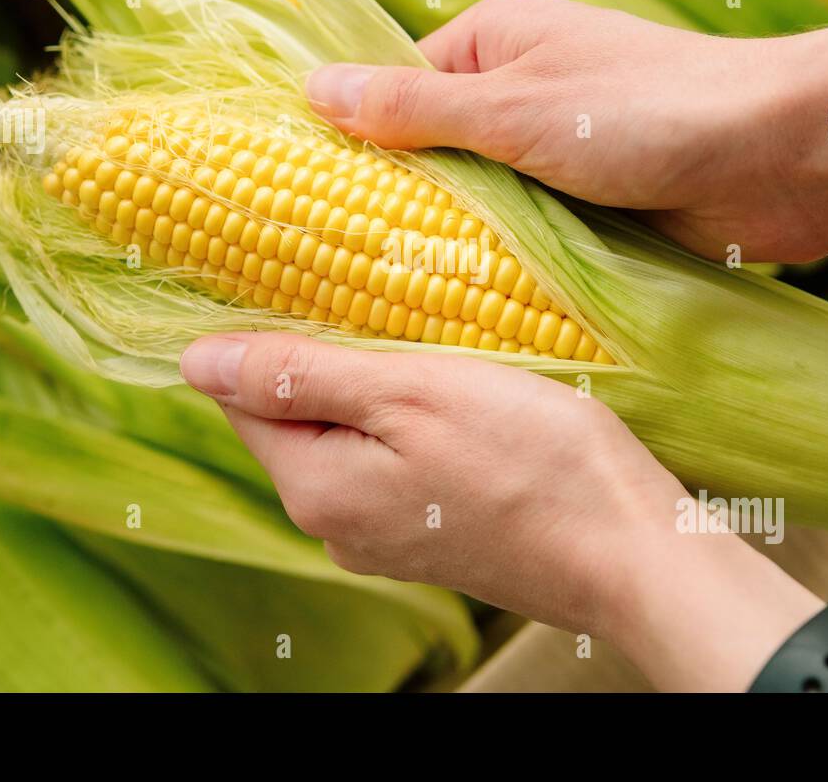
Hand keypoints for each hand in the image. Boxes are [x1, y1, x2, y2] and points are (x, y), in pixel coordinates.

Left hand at [180, 331, 827, 690]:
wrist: (632, 552)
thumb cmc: (532, 460)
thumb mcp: (409, 393)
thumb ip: (300, 377)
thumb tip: (194, 361)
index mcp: (316, 489)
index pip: (244, 397)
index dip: (264, 330)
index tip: (304, 275)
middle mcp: (336, 526)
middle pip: (296, 419)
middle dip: (325, 356)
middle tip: (378, 296)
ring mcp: (386, 538)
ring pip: (348, 438)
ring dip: (373, 386)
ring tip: (423, 338)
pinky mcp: (434, 539)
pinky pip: (392, 464)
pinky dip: (409, 422)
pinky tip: (454, 394)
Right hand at [305, 0, 827, 261]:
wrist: (776, 158)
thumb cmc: (647, 111)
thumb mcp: (514, 106)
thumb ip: (416, 107)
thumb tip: (315, 90)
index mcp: (495, 42)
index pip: (395, 89)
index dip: (351, 144)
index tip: (301, 202)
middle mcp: (519, 94)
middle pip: (430, 154)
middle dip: (396, 205)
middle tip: (334, 269)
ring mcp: (554, 156)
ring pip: (474, 205)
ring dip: (448, 245)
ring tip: (382, 300)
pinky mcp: (587, 210)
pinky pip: (520, 240)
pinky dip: (495, 268)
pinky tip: (455, 310)